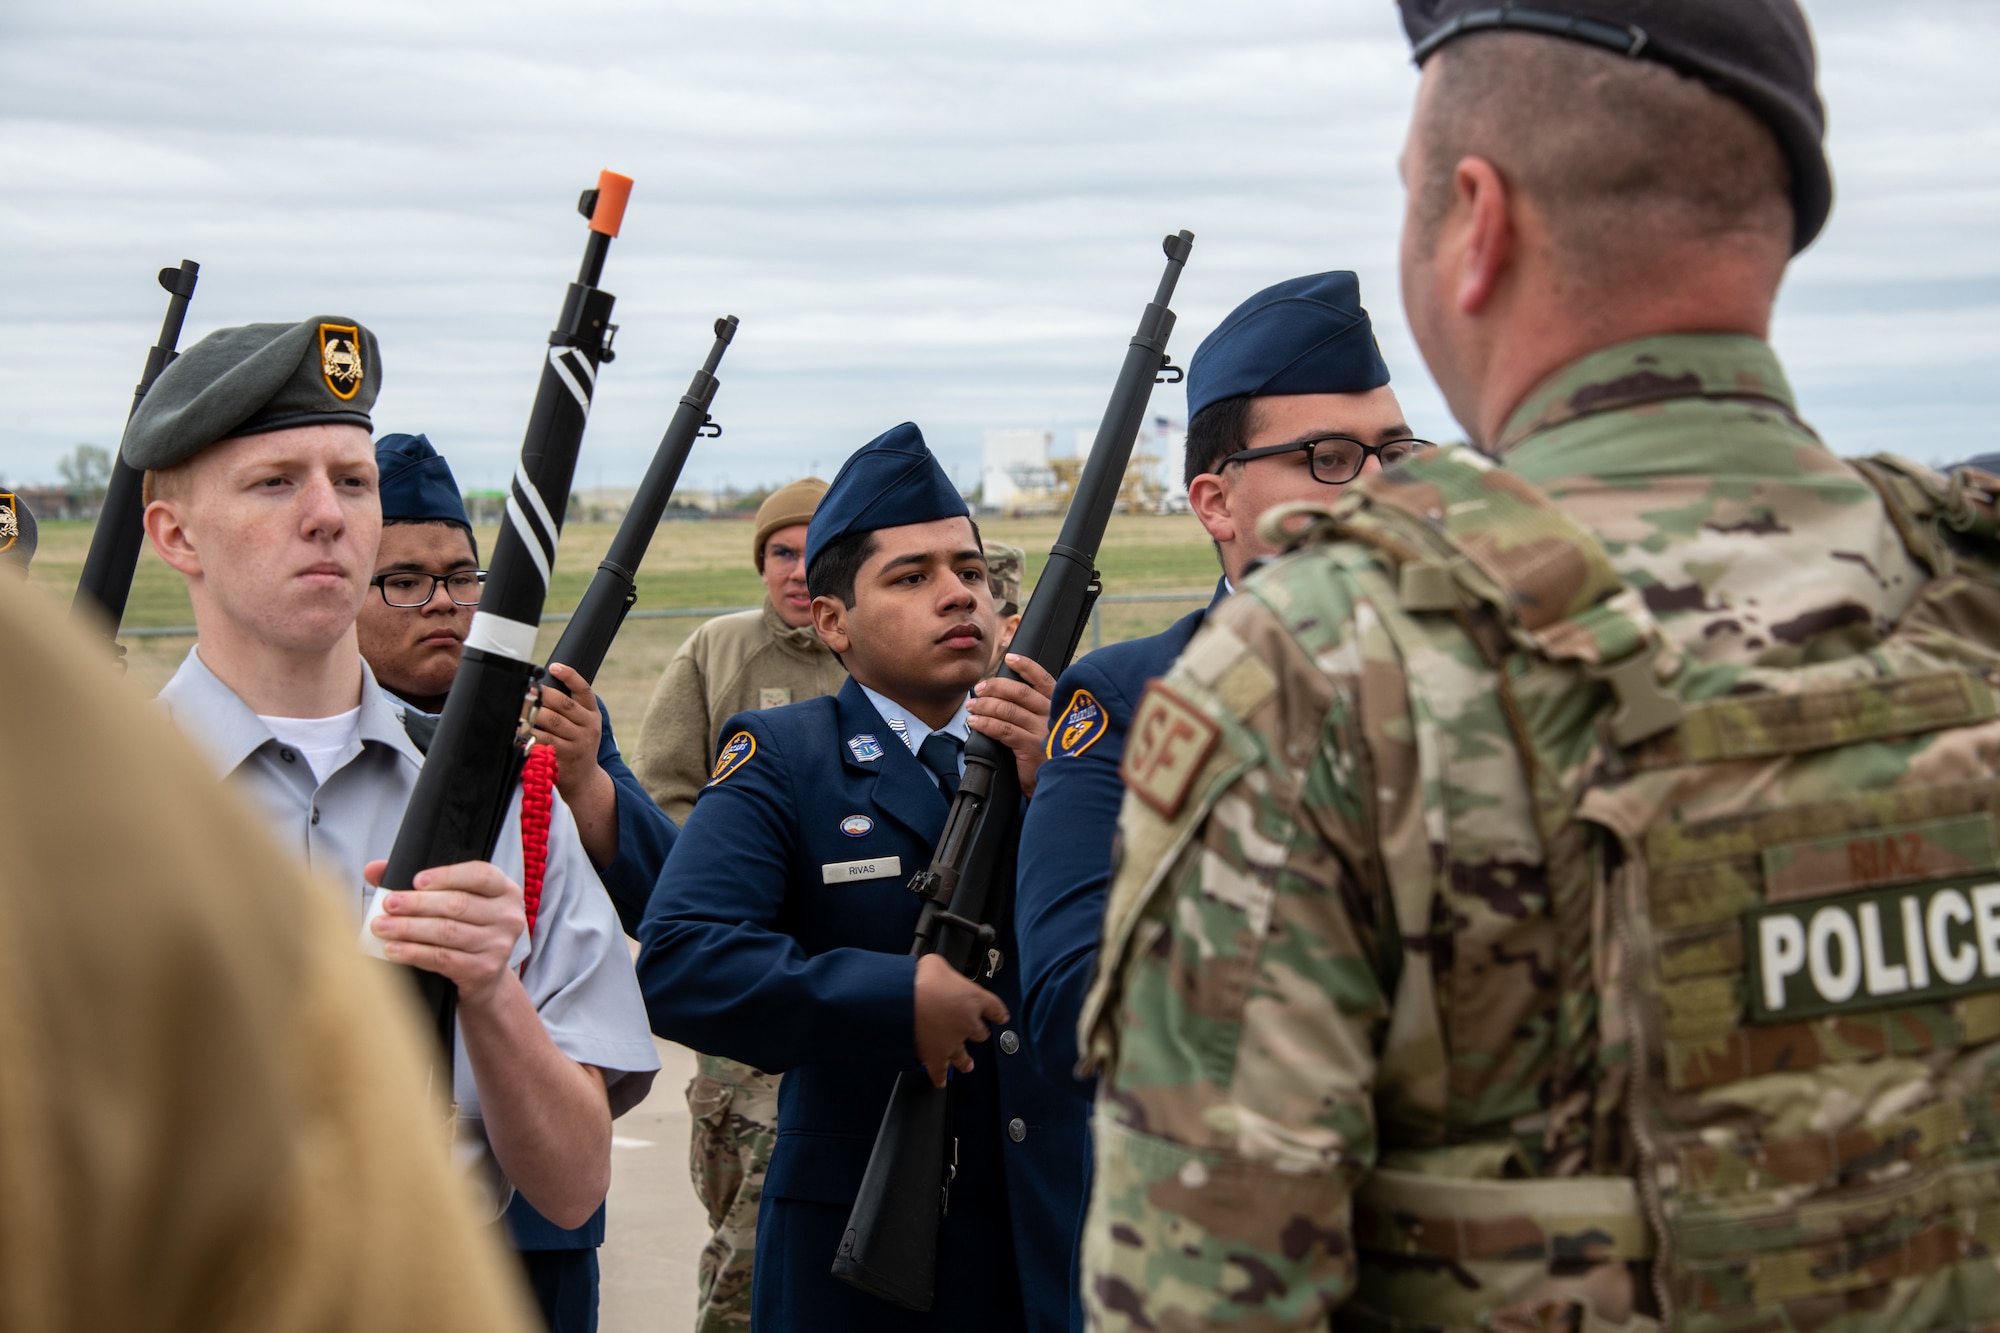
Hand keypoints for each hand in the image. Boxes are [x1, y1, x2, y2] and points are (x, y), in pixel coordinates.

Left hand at [364, 858, 525, 1009]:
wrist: (485, 979)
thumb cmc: (466, 932)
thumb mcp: (454, 903)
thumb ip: (419, 884)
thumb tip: (374, 869)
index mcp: (504, 891)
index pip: (479, 875)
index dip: (446, 876)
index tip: (415, 881)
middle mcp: (507, 916)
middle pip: (458, 905)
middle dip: (417, 904)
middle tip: (388, 904)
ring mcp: (498, 945)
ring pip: (447, 932)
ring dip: (409, 929)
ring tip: (382, 927)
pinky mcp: (484, 970)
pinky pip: (443, 959)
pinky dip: (414, 953)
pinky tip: (393, 950)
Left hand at [534, 663, 618, 866]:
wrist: (584, 781)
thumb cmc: (576, 746)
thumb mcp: (583, 726)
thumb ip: (569, 709)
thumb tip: (539, 688)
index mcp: (593, 715)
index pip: (584, 690)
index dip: (569, 676)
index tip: (554, 666)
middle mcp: (588, 727)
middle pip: (562, 704)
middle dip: (541, 695)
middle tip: (526, 689)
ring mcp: (577, 743)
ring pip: (550, 721)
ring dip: (531, 712)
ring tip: (517, 706)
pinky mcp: (563, 757)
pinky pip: (542, 740)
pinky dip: (528, 733)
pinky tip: (518, 728)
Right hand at [913, 952, 1007, 1088]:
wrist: (901, 1001)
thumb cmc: (918, 980)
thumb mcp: (934, 963)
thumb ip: (942, 970)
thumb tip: (936, 970)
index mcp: (973, 999)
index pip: (995, 1009)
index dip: (998, 1013)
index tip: (1000, 1017)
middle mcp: (968, 1024)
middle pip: (981, 1034)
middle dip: (978, 1033)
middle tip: (976, 1033)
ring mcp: (952, 1043)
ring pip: (964, 1057)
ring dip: (965, 1061)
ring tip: (967, 1064)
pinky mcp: (935, 1057)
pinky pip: (940, 1072)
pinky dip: (940, 1077)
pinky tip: (941, 1081)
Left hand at [969, 653, 1055, 796]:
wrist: (1064, 783)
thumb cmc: (1052, 755)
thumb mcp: (1051, 730)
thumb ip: (1038, 713)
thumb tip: (1009, 696)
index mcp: (1060, 707)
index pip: (1044, 680)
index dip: (1026, 667)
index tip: (1010, 658)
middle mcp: (1053, 716)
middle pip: (1021, 692)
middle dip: (996, 687)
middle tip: (980, 688)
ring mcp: (1043, 731)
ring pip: (1008, 710)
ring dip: (986, 705)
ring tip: (972, 706)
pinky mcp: (1031, 747)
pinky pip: (1003, 730)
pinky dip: (985, 724)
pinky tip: (975, 723)